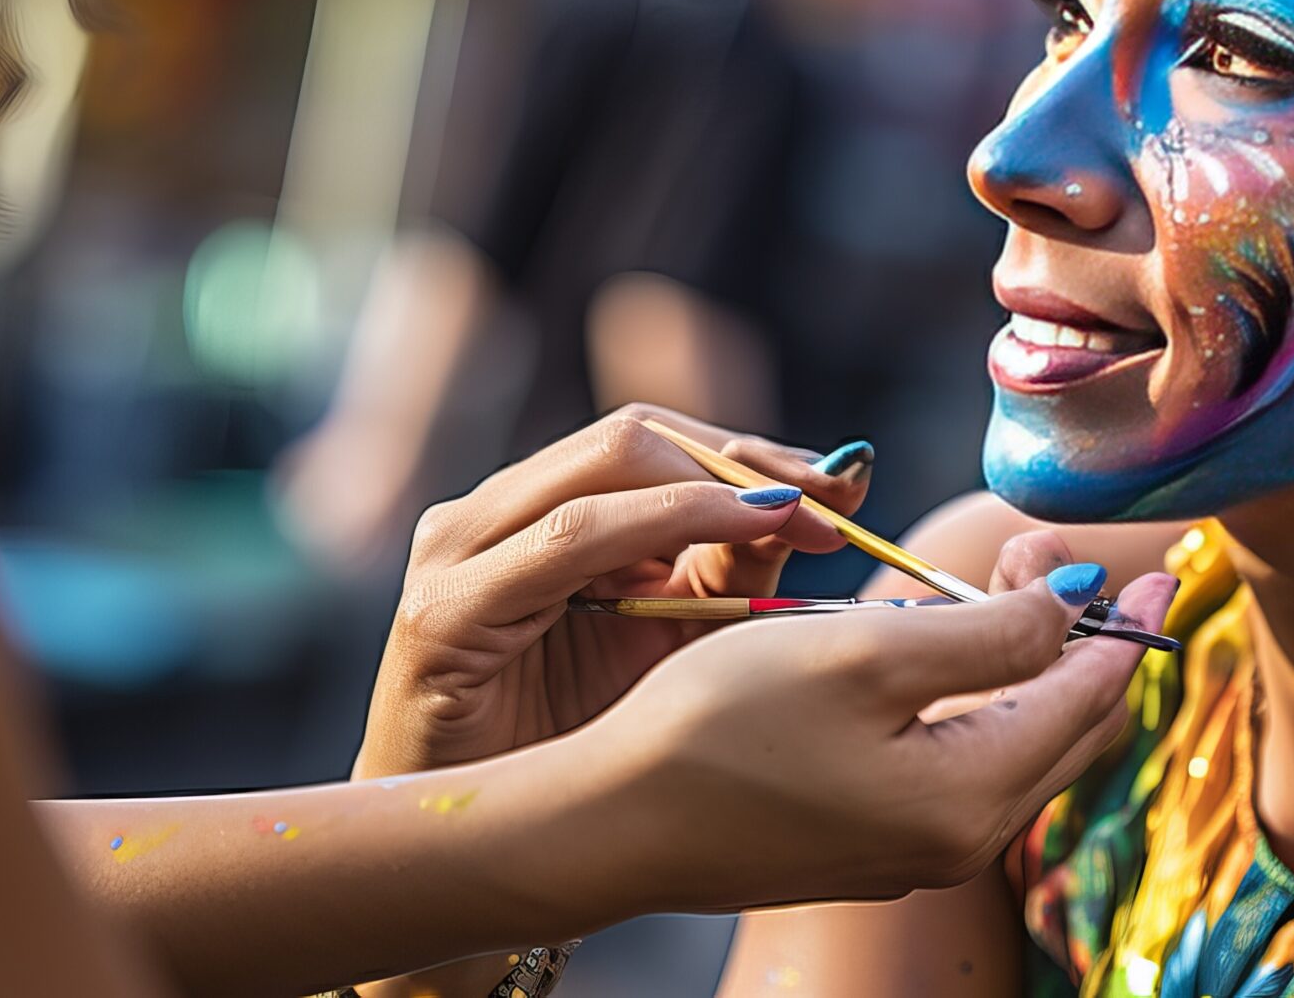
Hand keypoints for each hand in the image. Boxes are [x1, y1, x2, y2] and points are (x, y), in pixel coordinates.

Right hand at [356, 405, 854, 775]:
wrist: (491, 858)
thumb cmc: (587, 758)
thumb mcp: (682, 650)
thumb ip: (737, 571)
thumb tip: (823, 496)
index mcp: (547, 513)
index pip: (660, 442)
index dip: (757, 452)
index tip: (847, 482)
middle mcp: (498, 514)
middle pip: (637, 435)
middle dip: (747, 460)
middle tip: (836, 499)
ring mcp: (461, 552)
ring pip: (608, 465)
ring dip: (721, 484)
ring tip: (802, 514)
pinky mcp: (445, 611)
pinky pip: (570, 540)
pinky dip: (665, 522)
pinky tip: (743, 535)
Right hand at [586, 563, 1180, 912]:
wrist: (608, 823)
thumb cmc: (723, 727)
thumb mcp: (867, 654)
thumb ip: (990, 633)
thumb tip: (1076, 600)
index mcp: (971, 796)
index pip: (1088, 697)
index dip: (1126, 622)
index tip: (1163, 564)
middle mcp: (955, 840)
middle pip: (1062, 730)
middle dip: (1077, 636)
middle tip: (1053, 552)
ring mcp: (907, 852)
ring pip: (1008, 747)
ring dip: (1021, 665)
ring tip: (1001, 586)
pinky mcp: (861, 846)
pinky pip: (954, 765)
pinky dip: (970, 701)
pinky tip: (934, 651)